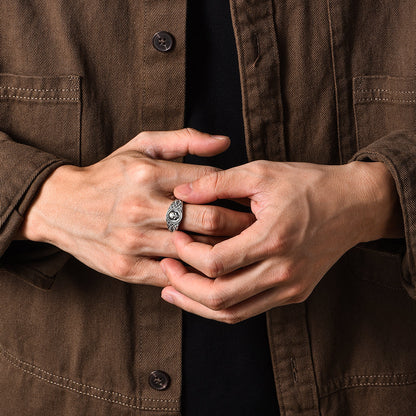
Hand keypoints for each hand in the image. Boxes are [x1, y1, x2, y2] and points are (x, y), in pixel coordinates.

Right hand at [20, 129, 253, 285]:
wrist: (61, 206)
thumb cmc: (109, 173)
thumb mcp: (141, 144)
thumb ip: (185, 140)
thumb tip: (225, 143)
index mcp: (148, 173)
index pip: (210, 183)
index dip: (236, 192)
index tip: (252, 200)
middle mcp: (141, 207)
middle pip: (210, 220)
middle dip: (241, 224)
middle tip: (259, 227)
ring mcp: (133, 241)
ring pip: (196, 250)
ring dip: (223, 251)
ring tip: (243, 248)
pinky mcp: (126, 268)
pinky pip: (173, 274)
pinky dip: (195, 273)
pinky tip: (211, 267)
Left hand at [161, 160, 402, 322]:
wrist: (354, 205)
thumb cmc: (308, 185)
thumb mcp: (261, 173)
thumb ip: (217, 183)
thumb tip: (180, 193)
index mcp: (274, 238)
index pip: (215, 263)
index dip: (187, 253)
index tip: (175, 237)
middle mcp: (283, 271)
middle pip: (219, 297)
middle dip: (183, 285)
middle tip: (166, 268)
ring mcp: (290, 287)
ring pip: (233, 313)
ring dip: (197, 303)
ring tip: (173, 288)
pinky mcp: (294, 293)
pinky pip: (249, 309)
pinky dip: (222, 305)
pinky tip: (204, 291)